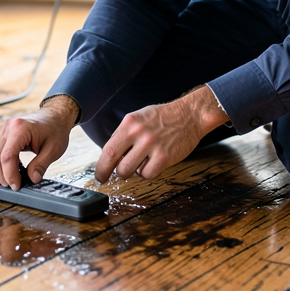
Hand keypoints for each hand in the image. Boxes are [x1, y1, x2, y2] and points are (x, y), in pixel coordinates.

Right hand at [0, 95, 77, 189]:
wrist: (56, 116)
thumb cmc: (56, 129)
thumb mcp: (53, 150)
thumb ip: (41, 165)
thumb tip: (32, 179)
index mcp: (20, 128)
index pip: (7, 156)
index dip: (9, 174)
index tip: (16, 185)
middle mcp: (9, 127)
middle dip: (1, 174)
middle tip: (13, 185)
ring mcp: (5, 129)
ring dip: (0, 169)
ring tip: (12, 179)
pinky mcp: (5, 133)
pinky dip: (2, 162)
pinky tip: (11, 169)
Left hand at [94, 85, 228, 182]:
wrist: (189, 115)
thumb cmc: (163, 118)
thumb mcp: (138, 118)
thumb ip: (123, 134)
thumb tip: (109, 155)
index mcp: (129, 122)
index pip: (108, 150)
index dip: (101, 167)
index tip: (100, 175)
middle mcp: (139, 133)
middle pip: (116, 164)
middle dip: (112, 173)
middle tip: (113, 175)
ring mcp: (152, 145)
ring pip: (129, 172)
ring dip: (132, 171)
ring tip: (141, 161)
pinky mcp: (164, 157)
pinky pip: (147, 174)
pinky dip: (148, 172)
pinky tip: (153, 162)